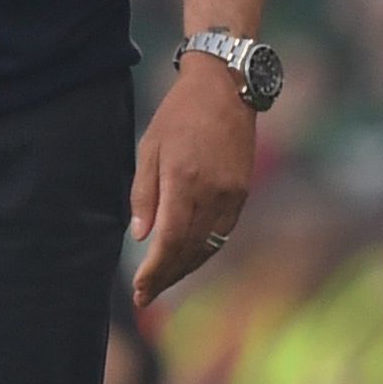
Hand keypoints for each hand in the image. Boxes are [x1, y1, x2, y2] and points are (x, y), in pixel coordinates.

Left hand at [127, 58, 255, 306]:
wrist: (225, 87)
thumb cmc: (179, 114)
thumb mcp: (149, 147)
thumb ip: (144, 194)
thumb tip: (143, 237)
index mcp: (184, 179)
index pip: (170, 240)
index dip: (155, 270)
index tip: (140, 289)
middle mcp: (212, 192)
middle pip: (190, 250)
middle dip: (167, 277)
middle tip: (147, 296)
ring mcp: (232, 194)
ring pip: (209, 246)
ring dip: (186, 269)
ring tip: (164, 282)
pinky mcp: (242, 192)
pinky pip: (222, 232)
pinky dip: (204, 250)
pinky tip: (188, 257)